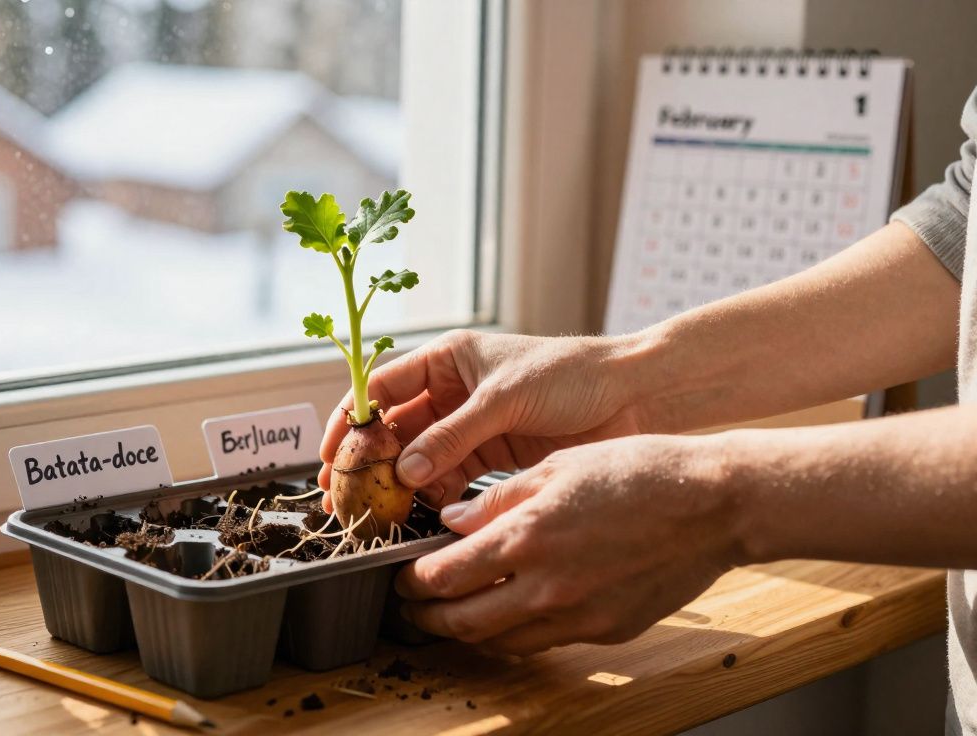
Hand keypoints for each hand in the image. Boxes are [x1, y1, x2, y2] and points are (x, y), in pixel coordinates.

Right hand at [319, 330, 649, 506]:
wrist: (632, 396)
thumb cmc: (570, 375)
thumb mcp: (504, 400)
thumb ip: (452, 437)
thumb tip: (404, 472)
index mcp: (448, 358)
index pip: (382, 386)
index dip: (351, 418)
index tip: (331, 452)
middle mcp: (452, 390)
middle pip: (395, 426)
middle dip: (370, 459)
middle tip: (344, 494)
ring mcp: (471, 425)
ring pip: (419, 456)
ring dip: (401, 482)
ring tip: (380, 512)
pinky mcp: (493, 455)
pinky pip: (450, 477)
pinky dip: (436, 495)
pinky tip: (425, 514)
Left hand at [396, 434, 742, 654]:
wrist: (715, 503)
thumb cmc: (639, 470)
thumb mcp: (557, 466)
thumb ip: (498, 498)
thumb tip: (455, 520)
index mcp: (527, 536)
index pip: (446, 576)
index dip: (414, 582)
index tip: (401, 578)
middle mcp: (546, 586)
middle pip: (464, 622)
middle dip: (428, 619)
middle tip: (412, 610)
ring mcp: (578, 614)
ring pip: (501, 641)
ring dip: (468, 633)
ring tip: (453, 618)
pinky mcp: (607, 629)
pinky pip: (545, 641)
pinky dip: (516, 633)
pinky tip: (509, 615)